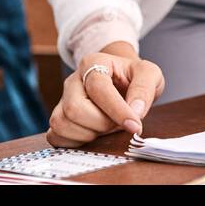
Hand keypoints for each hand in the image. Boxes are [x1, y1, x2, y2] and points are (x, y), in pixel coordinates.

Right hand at [46, 42, 164, 146]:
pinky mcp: (59, 117)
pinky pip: (55, 136)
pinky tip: (93, 134)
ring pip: (62, 123)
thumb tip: (135, 112)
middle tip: (118, 123)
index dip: (117, 110)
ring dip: (89, 134)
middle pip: (75, 109)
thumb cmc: (133, 76)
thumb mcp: (149, 74)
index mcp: (93, 63)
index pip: (98, 88)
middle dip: (101, 123)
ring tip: (106, 126)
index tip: (135, 125)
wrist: (122, 79)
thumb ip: (144, 89)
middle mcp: (73, 80)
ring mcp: (62, 99)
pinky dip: (74, 142)